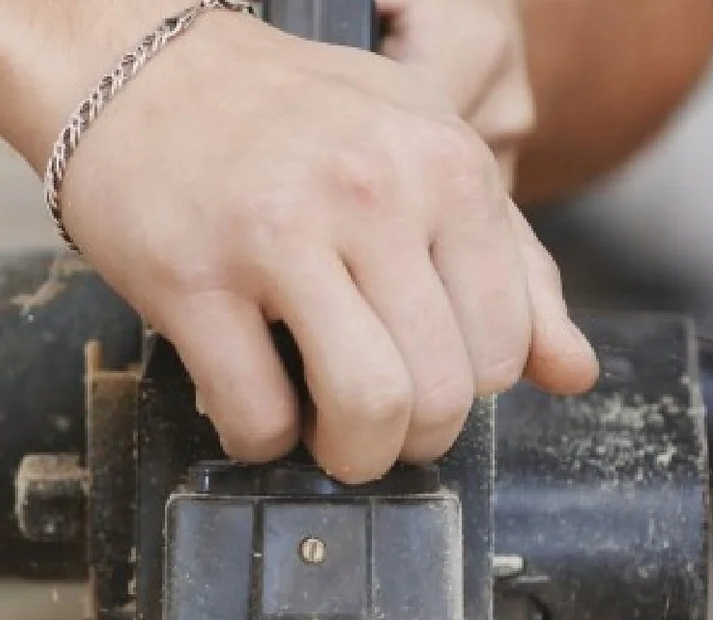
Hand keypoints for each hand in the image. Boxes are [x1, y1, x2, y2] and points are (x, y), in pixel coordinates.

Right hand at [47, 10, 596, 483]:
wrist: (138, 72)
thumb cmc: (288, 122)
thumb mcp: (422, 158)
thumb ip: (510, 264)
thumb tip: (575, 372)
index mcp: (448, 166)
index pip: (503, 348)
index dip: (464, 393)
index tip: (420, 382)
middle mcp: (374, 194)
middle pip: (441, 394)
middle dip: (409, 440)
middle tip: (371, 424)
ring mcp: (279, 234)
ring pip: (366, 410)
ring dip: (350, 455)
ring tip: (325, 433)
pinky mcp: (193, 278)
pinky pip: (259, 416)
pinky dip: (263, 440)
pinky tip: (255, 406)